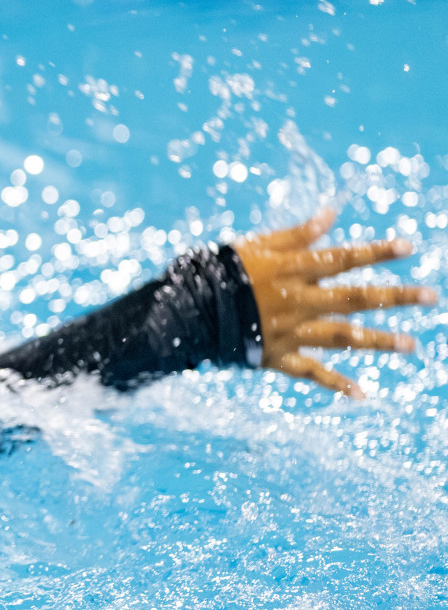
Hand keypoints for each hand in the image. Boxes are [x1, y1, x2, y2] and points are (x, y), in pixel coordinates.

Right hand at [233, 205, 436, 397]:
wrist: (186, 311)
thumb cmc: (220, 272)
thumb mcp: (255, 245)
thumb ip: (295, 233)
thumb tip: (330, 214)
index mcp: (292, 271)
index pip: (342, 258)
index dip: (376, 252)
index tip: (410, 247)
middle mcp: (297, 301)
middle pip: (354, 298)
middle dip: (394, 297)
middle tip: (430, 296)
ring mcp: (289, 332)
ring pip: (341, 337)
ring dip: (379, 341)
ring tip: (412, 346)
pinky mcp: (276, 357)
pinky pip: (309, 372)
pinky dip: (334, 384)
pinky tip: (361, 394)